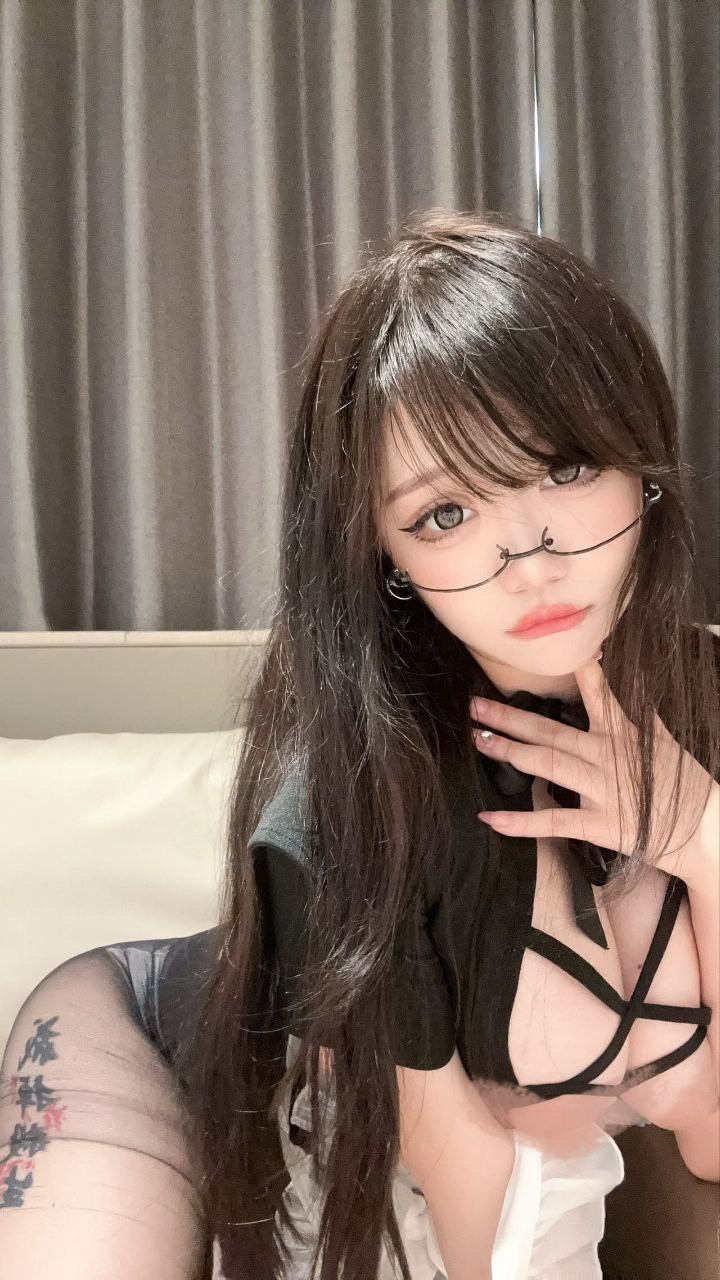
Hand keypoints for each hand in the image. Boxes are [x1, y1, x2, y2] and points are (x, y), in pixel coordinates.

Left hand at [470, 656, 715, 880]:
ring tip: (479, 741)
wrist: (705, 833)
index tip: (546, 653)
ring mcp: (602, 790)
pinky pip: (553, 821)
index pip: (598, 694)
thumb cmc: (685, 787)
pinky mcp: (600, 824)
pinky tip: (490, 818)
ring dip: (508, 752)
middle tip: (476, 707)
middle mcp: (607, 757)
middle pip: (551, 732)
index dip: (576, 673)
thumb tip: (630, 680)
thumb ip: (641, 712)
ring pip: (546, 765)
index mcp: (623, 735)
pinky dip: (519, 822)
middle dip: (510, 718)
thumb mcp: (665, 741)